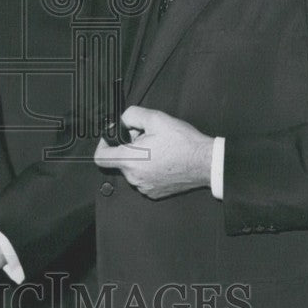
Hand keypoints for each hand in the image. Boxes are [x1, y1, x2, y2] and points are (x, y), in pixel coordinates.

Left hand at [94, 105, 213, 198]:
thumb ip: (132, 115)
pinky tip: (163, 160)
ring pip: (133, 169)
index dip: (102, 145)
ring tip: (158, 149)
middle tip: (146, 138)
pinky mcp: (154, 192)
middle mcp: (134, 177)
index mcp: (130, 160)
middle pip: (120, 160)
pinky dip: (149, 169)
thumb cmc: (184, 143)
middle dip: (129, 147)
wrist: (206, 163)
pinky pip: (144, 178)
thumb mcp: (156, 118)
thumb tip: (124, 120)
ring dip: (140, 159)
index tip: (111, 138)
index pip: (101, 158)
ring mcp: (145, 187)